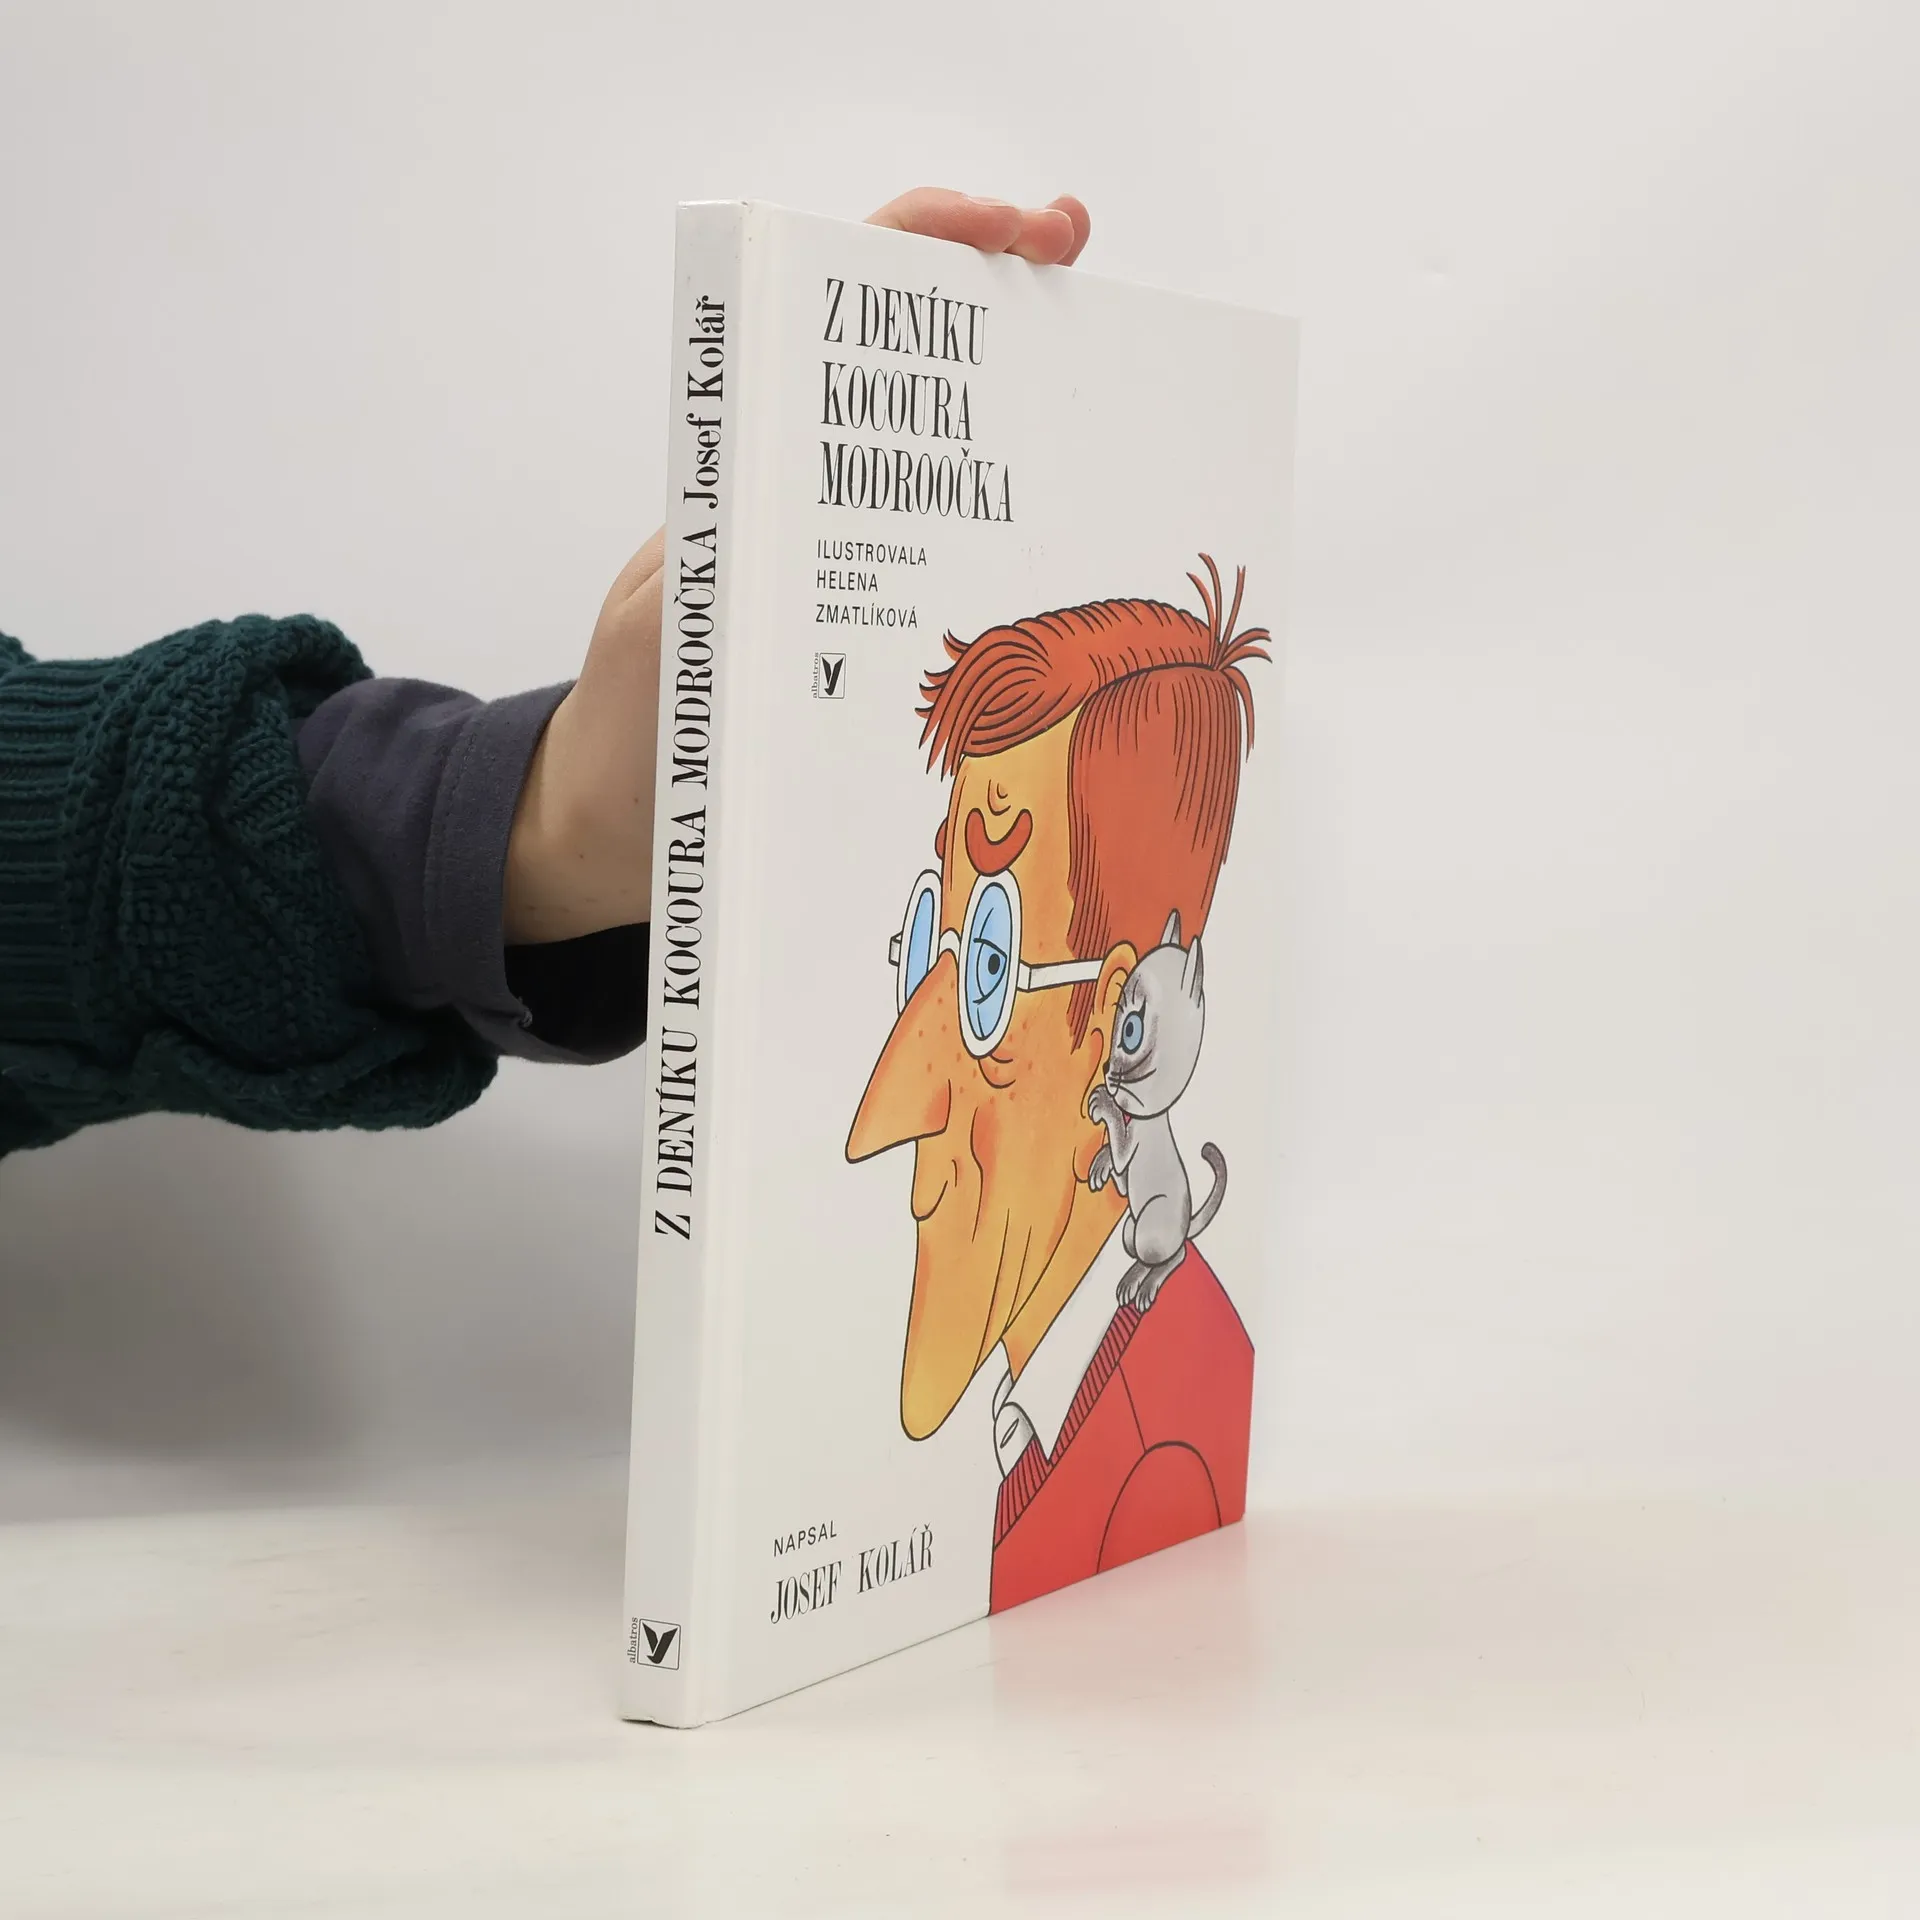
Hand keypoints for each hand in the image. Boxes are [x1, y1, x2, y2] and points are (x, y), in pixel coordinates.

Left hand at [503, 190, 1091, 945]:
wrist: (618, 827)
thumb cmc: (630, 731)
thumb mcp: (668, 637)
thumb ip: (715, 575)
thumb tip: (781, 509)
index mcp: (751, 469)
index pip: (832, 309)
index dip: (921, 244)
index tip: (1014, 230)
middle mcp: (807, 497)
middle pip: (911, 362)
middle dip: (1000, 287)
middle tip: (1076, 253)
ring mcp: (847, 559)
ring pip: (949, 455)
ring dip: (1029, 409)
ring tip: (1118, 378)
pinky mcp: (874, 627)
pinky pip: (960, 557)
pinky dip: (1022, 525)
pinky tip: (1085, 532)